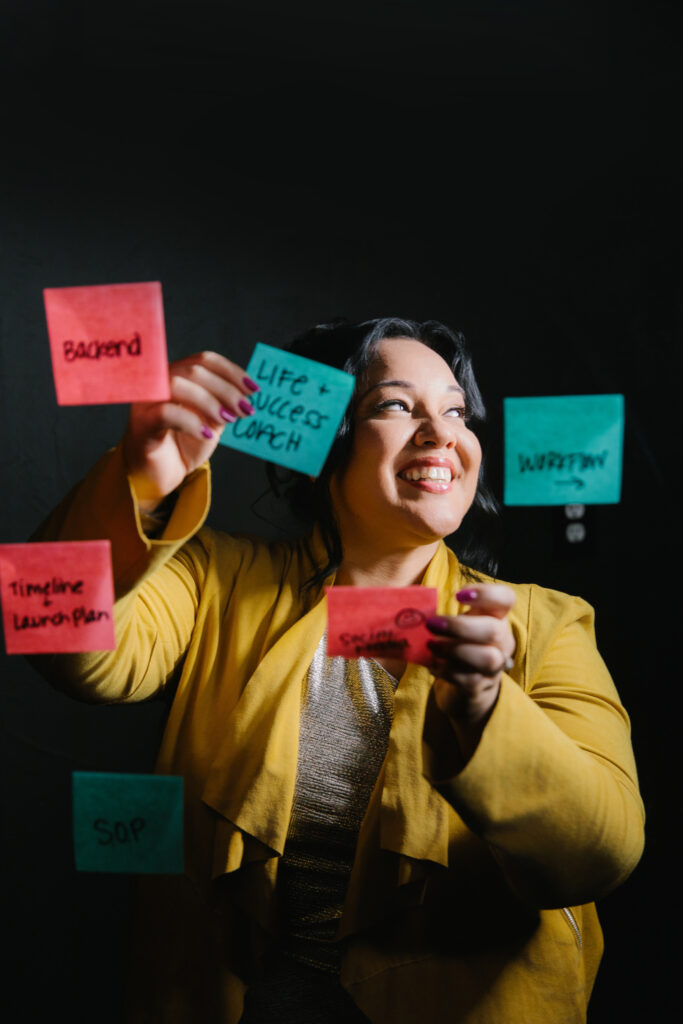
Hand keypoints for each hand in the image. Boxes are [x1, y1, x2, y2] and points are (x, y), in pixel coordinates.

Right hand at [122, 351, 258, 509]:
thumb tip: (248, 391)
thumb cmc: (184, 445)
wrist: (161, 475)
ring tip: (227, 420)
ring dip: (209, 402)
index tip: (253, 389)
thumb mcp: (211, 420)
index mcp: (178, 375)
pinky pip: (166, 412)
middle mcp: (159, 382)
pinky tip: (207, 434)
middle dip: (226, 389)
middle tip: (245, 409)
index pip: (205, 360)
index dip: (231, 372)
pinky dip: (191, 422)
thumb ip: (224, 403)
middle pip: (194, 370)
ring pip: (177, 384)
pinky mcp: (142, 423)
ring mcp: (147, 401)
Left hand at [427, 584, 515, 760]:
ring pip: (487, 658)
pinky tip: (433, 664)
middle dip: (460, 627)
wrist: (469, 684)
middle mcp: (502, 641)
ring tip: (431, 646)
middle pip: (494, 630)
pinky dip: (447, 670)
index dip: (487, 593)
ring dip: (455, 650)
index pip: (506, 598)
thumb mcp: (457, 624)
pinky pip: (468, 679)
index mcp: (496, 617)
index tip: (458, 595)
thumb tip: (410, 603)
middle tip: (431, 624)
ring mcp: (495, 666)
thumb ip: (443, 611)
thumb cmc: (459, 643)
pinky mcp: (481, 686)